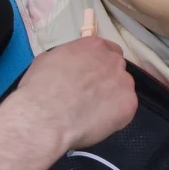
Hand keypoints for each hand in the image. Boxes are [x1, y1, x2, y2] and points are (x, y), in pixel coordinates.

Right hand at [5, 37, 137, 151]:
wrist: (45, 116)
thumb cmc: (39, 88)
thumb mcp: (48, 60)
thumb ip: (68, 60)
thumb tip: (71, 67)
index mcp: (94, 46)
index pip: (107, 50)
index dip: (99, 64)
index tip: (91, 76)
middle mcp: (113, 60)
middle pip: (116, 69)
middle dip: (106, 80)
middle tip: (90, 96)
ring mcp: (124, 82)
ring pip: (123, 89)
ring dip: (112, 98)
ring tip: (91, 113)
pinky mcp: (129, 105)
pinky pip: (125, 110)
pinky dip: (115, 117)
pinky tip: (96, 123)